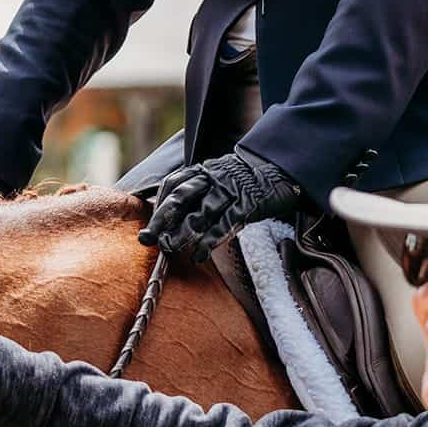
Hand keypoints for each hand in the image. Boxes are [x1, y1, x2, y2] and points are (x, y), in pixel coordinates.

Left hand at [139, 147, 305, 264]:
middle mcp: (212, 178)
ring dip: (184, 232)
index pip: (173, 184)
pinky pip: (225, 223)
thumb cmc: (240, 182)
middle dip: (163, 219)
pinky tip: (198, 256)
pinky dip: (210, 241)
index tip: (149, 227)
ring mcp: (230, 190)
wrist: (278, 172)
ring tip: (171, 249)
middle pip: (181, 197)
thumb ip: (194, 195)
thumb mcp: (214, 180)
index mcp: (202, 171)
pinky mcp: (247, 204)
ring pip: (202, 212)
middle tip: (149, 239)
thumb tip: (168, 220)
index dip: (159, 206)